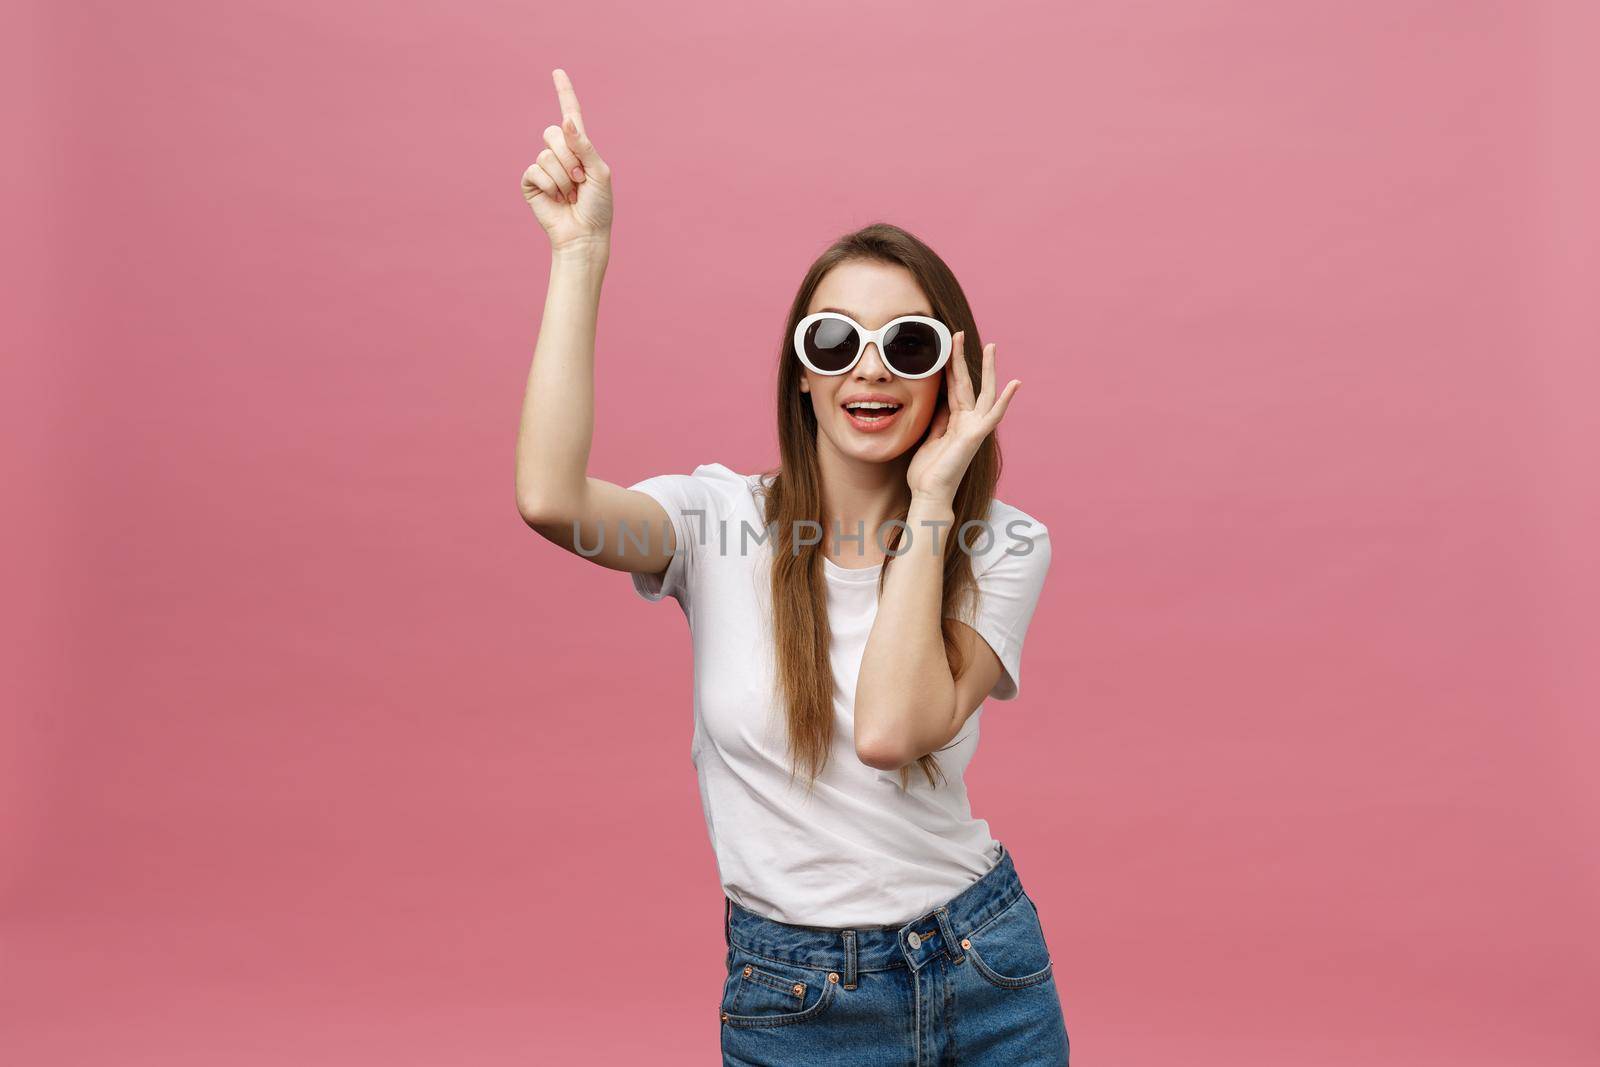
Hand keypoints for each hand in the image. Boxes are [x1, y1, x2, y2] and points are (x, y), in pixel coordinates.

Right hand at [521, 69, 613, 252]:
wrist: (585, 235)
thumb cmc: (598, 206)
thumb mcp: (599, 172)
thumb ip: (584, 146)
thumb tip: (566, 120)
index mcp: (580, 148)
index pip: (571, 115)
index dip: (564, 93)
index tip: (558, 72)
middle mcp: (560, 154)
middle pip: (553, 132)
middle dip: (570, 157)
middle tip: (580, 181)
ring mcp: (543, 168)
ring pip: (546, 155)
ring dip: (563, 178)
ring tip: (570, 195)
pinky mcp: (531, 183)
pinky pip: (534, 170)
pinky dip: (549, 185)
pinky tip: (557, 199)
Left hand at [905, 332, 1020, 503]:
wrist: (929, 494)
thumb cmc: (927, 472)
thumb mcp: (928, 438)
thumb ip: (937, 419)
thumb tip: (939, 400)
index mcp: (954, 421)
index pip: (952, 388)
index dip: (948, 367)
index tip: (944, 348)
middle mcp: (967, 422)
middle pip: (966, 383)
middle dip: (962, 359)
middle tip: (958, 335)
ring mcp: (974, 428)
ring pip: (983, 392)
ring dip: (987, 369)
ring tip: (991, 347)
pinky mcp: (976, 435)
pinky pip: (994, 414)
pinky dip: (1006, 399)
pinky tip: (1015, 383)